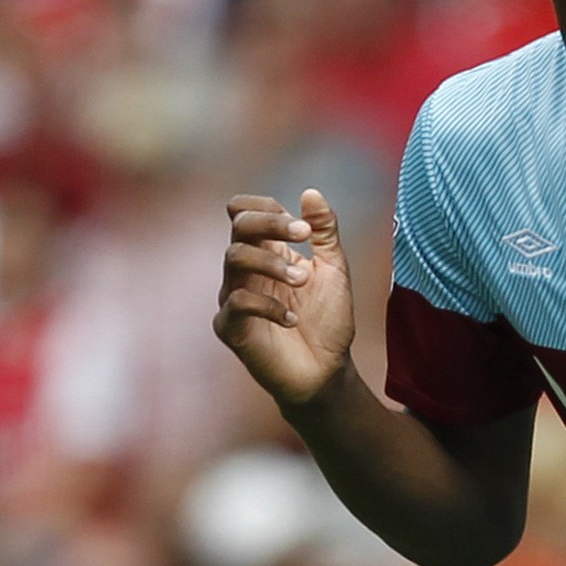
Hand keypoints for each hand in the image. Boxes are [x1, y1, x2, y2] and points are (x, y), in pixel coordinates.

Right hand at [214, 190, 355, 406]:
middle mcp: (245, 270)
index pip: (245, 211)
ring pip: (234, 258)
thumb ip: (325, 232)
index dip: (267, 208)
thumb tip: (310, 192)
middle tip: (304, 235)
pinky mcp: (230, 328)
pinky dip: (269, 305)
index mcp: (266, 251)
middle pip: (238, 226)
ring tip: (303, 280)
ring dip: (273, 262)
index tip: (304, 227)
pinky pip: (237, 301)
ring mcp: (234, 297)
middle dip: (271, 223)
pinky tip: (293, 319)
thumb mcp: (334, 270)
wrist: (328, 373)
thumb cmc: (328, 322)